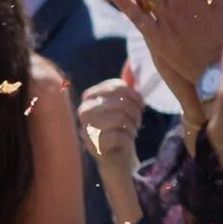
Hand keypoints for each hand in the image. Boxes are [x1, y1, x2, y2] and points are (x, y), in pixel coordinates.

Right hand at [75, 70, 145, 218]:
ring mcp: (87, 128)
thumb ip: (125, 87)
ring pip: (121, 118)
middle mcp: (84, 111)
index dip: (135, 95)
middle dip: (135, 112)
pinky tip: (124, 143)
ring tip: (130, 132)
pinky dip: (128, 140)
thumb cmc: (120, 129)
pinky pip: (120, 136)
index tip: (139, 104)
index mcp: (89, 98)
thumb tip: (133, 65)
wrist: (115, 158)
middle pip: (121, 102)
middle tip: (136, 122)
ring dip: (132, 126)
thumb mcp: (123, 106)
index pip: (117, 86)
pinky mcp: (94, 145)